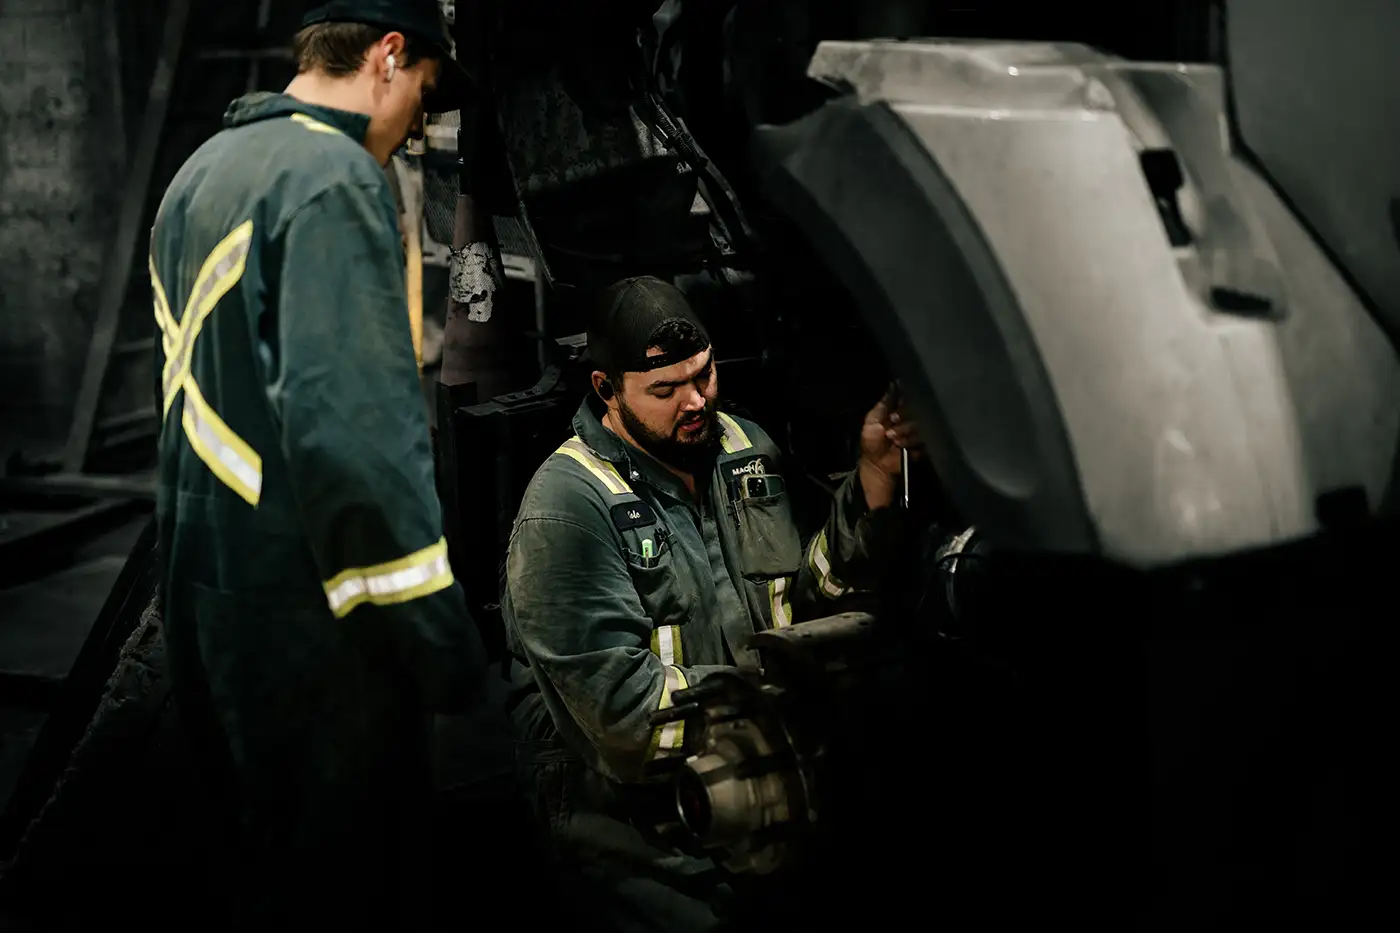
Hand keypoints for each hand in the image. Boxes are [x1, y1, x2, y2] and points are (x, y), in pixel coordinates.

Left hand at [857, 384, 920, 509]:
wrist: (877, 464)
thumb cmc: (872, 442)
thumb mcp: (872, 420)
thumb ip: (884, 403)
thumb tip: (894, 384)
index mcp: (899, 411)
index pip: (909, 399)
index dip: (903, 405)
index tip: (893, 414)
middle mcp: (910, 419)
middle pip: (918, 412)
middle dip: (904, 420)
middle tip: (892, 427)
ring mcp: (918, 432)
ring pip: (921, 427)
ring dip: (906, 433)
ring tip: (894, 440)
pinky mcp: (923, 446)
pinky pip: (925, 441)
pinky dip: (913, 445)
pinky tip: (904, 449)